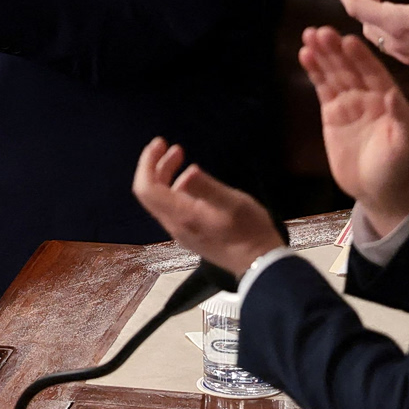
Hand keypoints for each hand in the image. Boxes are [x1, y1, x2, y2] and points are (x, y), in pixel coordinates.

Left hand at [132, 137, 283, 276]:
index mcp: (182, 216)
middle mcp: (175, 225)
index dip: (148, 163)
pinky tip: (191, 181)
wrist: (261, 265)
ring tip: (181, 156)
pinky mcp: (191, 234)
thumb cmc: (250, 231)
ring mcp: (182, 232)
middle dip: (156, 165)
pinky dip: (174, 187)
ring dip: (166, 175)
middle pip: (151, 193)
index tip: (161, 143)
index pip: (147, 189)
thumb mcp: (232, 203)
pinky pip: (172, 207)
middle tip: (173, 147)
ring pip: (162, 200)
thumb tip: (187, 172)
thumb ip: (206, 188)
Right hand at [298, 27, 408, 235]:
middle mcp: (369, 95)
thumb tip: (392, 94)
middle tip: (321, 31)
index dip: (362, 57)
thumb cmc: (395, 168)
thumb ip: (401, 120)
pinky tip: (305, 55)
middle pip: (350, 68)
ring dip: (322, 54)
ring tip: (309, 35)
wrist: (375, 190)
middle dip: (337, 50)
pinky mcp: (332, 112)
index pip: (374, 73)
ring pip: (334, 73)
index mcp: (389, 100)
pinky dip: (314, 71)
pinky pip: (322, 87)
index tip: (349, 40)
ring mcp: (349, 102)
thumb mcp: (404, 147)